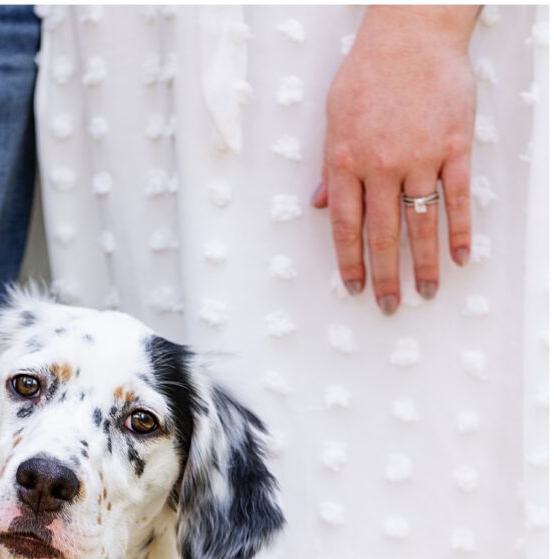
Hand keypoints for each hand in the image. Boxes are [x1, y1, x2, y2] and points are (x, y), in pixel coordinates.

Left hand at [313, 6, 476, 310]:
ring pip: (421, 224)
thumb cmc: (370, 69)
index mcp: (347, 160)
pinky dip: (460, 230)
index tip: (354, 288)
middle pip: (382, 235)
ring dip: (423, 265)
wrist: (412, 30)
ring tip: (426, 292)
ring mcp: (421, 156)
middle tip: (389, 306)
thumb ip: (331, 165)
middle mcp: (382, 164)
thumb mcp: (335, 115)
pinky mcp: (454, 146)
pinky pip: (458, 198)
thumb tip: (320, 204)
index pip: (346, 226)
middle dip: (385, 277)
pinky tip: (460, 257)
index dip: (349, 263)